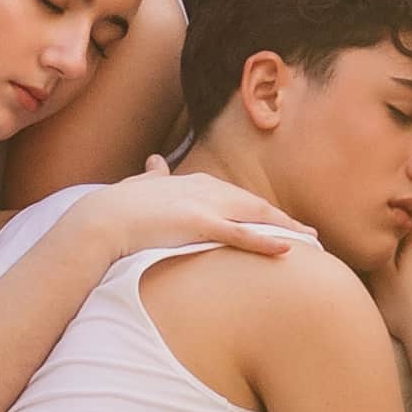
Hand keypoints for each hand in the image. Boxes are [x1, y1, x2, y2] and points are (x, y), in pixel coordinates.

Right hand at [85, 170, 306, 265]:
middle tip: (311, 234)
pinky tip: (288, 249)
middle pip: (255, 205)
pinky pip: (241, 234)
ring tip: (311, 243)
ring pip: (256, 217)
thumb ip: (153, 177)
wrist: (100, 220)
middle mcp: (205, 189)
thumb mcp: (140, 187)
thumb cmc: (116, 207)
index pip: (238, 197)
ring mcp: (204, 205)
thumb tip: (155, 163)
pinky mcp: (199, 223)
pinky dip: (266, 240)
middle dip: (284, 220)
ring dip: (286, 229)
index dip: (261, 210)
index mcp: (194, 182)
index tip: (280, 221)